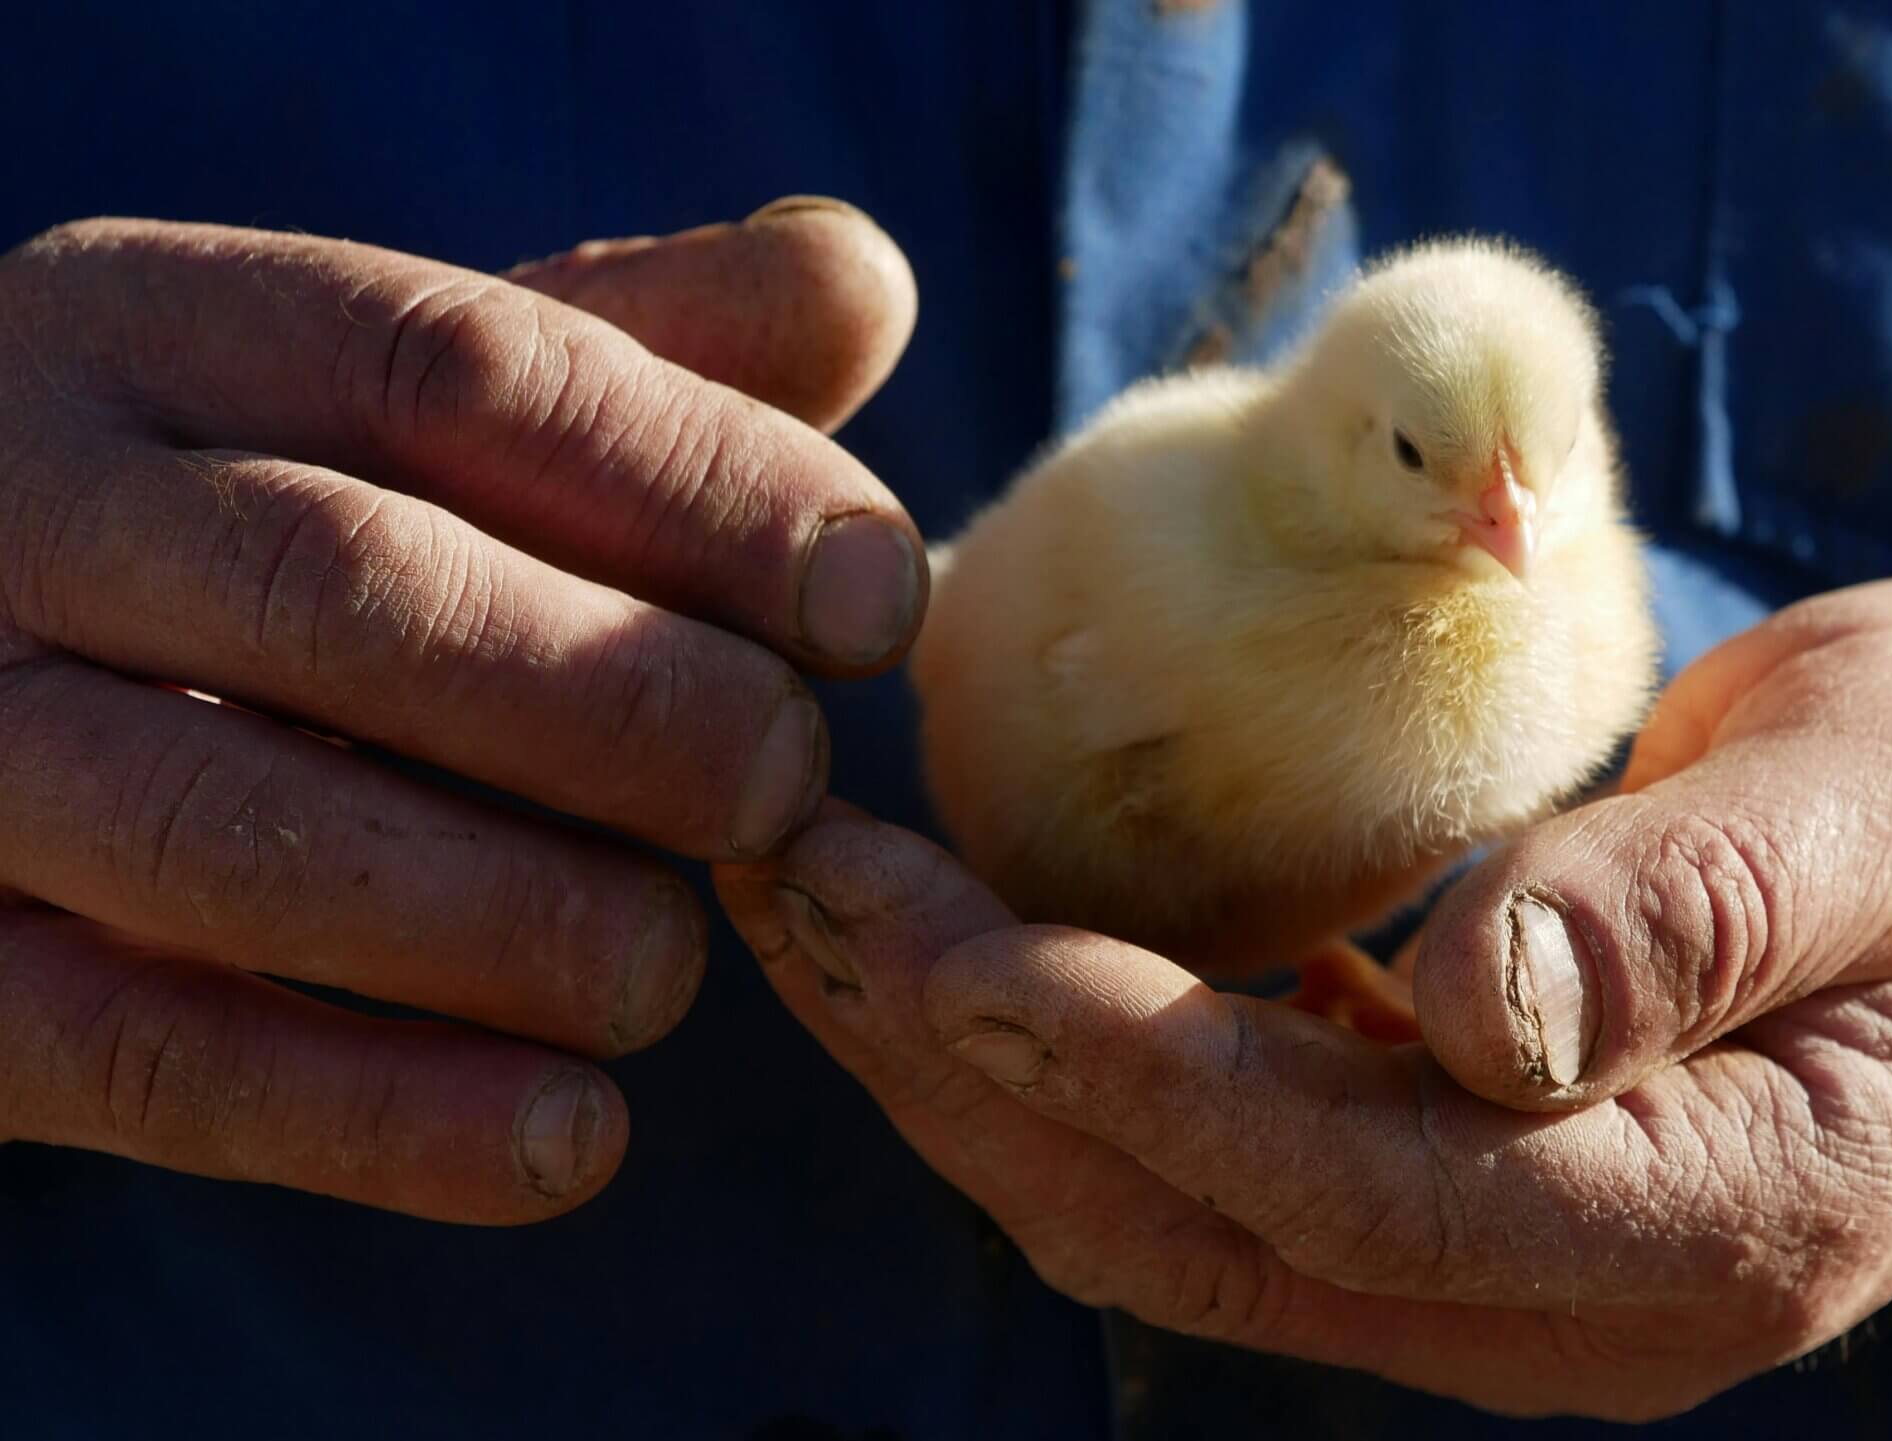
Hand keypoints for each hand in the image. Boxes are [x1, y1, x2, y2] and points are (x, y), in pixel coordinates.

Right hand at [0, 200, 921, 1222]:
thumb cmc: (262, 520)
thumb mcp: (406, 406)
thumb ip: (631, 349)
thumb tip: (859, 275)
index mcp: (161, 326)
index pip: (453, 366)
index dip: (697, 484)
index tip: (875, 599)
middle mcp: (16, 506)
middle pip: (339, 582)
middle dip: (612, 699)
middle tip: (783, 786)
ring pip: (223, 831)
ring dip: (503, 919)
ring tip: (665, 971)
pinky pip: (145, 1054)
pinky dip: (378, 1115)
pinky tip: (573, 1142)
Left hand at [721, 576, 1891, 1417]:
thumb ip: (1707, 904)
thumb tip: (1477, 1011)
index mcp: (1721, 1224)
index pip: (1359, 1188)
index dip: (1136, 1072)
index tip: (947, 933)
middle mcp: (1591, 1305)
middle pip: (1217, 1235)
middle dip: (980, 1080)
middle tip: (799, 894)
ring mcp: (1520, 1274)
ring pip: (1185, 1220)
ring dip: (983, 1077)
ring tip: (825, 911)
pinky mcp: (1468, 1198)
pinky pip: (1226, 1165)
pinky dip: (1076, 1065)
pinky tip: (975, 943)